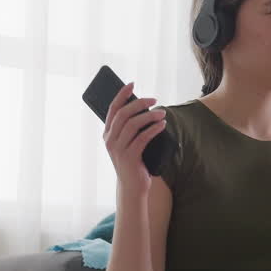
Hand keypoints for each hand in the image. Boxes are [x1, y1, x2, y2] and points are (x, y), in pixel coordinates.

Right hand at [102, 81, 166, 197]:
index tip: (132, 84)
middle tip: (154, 99)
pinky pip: (142, 138)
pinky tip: (162, 125)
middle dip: (139, 103)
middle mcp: (110, 140)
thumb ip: (131, 128)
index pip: (112, 109)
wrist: (132, 186)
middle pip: (123, 114)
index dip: (121, 95)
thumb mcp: (128, 143)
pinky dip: (153, 129)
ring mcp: (118, 149)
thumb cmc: (133, 161)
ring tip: (162, 113)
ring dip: (149, 116)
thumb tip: (144, 107)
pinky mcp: (129, 157)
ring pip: (133, 125)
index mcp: (107, 134)